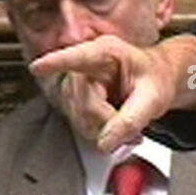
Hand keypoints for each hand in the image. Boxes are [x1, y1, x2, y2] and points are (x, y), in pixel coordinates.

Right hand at [29, 34, 185, 152]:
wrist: (157, 81)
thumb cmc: (155, 79)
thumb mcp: (154, 97)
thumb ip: (132, 119)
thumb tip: (105, 142)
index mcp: (106, 52)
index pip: (77, 58)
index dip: (56, 62)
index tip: (38, 67)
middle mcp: (85, 66)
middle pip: (82, 102)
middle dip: (106, 121)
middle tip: (132, 131)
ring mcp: (77, 83)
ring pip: (78, 117)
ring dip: (103, 130)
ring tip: (128, 129)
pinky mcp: (75, 100)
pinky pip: (80, 123)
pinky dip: (99, 133)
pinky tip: (116, 130)